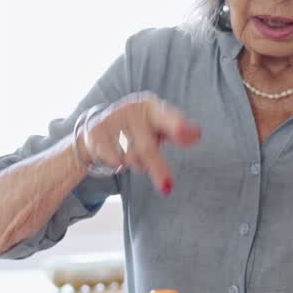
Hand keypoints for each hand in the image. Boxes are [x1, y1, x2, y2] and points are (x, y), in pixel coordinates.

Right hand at [81, 92, 201, 193]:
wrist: (99, 126)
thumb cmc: (140, 128)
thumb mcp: (160, 127)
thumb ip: (179, 131)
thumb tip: (196, 135)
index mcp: (152, 106)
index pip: (167, 119)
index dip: (179, 127)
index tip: (194, 136)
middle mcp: (132, 109)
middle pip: (147, 147)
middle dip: (157, 168)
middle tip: (167, 187)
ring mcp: (112, 118)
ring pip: (130, 156)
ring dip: (138, 164)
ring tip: (137, 158)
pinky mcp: (95, 131)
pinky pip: (114, 159)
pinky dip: (119, 163)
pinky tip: (118, 156)